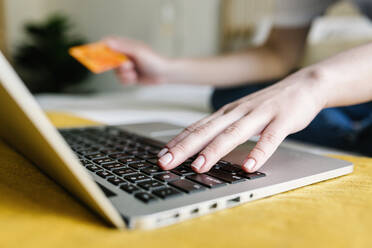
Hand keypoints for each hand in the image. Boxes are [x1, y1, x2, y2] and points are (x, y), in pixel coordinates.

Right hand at [104, 36, 169, 84]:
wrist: (164, 74)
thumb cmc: (153, 60)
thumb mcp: (138, 52)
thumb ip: (122, 47)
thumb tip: (107, 42)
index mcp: (126, 46)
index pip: (109, 43)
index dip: (101, 47)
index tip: (96, 53)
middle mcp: (124, 56)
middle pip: (109, 60)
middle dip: (117, 66)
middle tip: (127, 66)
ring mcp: (126, 67)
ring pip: (115, 72)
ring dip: (124, 75)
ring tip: (134, 73)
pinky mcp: (129, 76)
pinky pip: (121, 80)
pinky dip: (127, 80)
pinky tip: (135, 78)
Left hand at [157, 69, 325, 172]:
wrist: (304, 85)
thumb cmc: (268, 104)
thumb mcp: (241, 113)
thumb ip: (223, 128)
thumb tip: (202, 145)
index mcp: (227, 112)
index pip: (197, 127)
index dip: (178, 141)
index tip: (160, 156)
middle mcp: (238, 112)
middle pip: (207, 131)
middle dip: (184, 148)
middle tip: (165, 163)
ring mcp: (259, 115)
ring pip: (233, 134)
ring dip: (214, 151)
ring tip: (198, 167)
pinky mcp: (282, 120)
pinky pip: (270, 139)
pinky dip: (259, 152)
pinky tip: (249, 167)